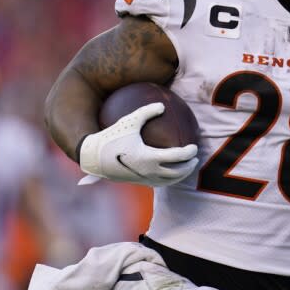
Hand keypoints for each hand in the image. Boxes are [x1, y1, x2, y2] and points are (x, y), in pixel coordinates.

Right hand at [78, 103, 198, 186]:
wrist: (93, 158)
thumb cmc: (111, 137)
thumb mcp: (128, 121)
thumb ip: (146, 112)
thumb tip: (162, 105)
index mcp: (147, 158)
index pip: (175, 157)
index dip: (188, 153)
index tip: (194, 147)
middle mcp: (147, 171)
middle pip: (176, 173)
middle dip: (189, 166)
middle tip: (195, 158)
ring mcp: (143, 179)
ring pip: (168, 182)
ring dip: (181, 176)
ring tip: (188, 167)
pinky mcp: (138, 182)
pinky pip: (159, 183)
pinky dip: (169, 179)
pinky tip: (171, 171)